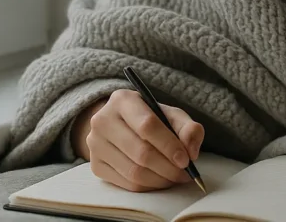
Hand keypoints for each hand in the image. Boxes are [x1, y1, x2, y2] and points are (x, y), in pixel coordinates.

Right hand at [72, 89, 204, 191]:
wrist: (118, 126)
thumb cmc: (148, 119)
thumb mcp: (170, 115)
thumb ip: (187, 128)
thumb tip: (190, 152)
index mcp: (122, 100)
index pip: (147, 126)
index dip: (169, 145)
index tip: (185, 159)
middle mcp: (102, 120)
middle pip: (141, 152)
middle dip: (168, 168)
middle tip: (184, 174)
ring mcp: (95, 144)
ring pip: (134, 172)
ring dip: (161, 180)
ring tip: (174, 177)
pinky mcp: (95, 165)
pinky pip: (127, 183)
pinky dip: (149, 186)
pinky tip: (159, 180)